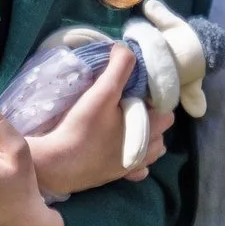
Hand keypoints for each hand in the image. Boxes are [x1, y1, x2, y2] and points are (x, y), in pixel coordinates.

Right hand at [26, 45, 174, 194]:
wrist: (57, 164)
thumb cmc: (82, 128)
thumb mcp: (102, 92)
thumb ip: (118, 67)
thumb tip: (125, 48)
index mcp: (149, 129)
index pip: (166, 110)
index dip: (154, 99)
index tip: (135, 91)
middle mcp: (146, 150)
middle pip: (159, 130)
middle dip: (149, 116)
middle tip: (126, 105)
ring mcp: (132, 166)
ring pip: (150, 150)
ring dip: (143, 137)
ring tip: (123, 125)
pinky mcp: (116, 177)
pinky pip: (135, 169)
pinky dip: (133, 160)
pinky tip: (120, 151)